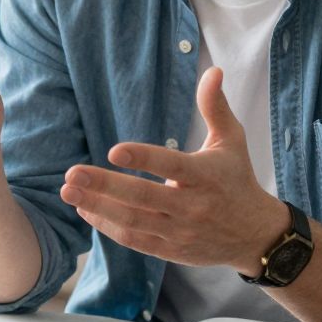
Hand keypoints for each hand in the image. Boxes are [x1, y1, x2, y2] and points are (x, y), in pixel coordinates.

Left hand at [59, 66, 286, 272]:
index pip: (171, 166)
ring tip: (67, 191)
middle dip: (103, 186)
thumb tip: (212, 70)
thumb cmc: (237, 179)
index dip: (143, 158)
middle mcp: (192, 206)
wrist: (254, 235)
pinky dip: (107, 226)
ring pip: (133, 221)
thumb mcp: (231, 141)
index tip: (113, 151)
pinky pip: (134, 240)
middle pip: (142, 197)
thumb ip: (215, 107)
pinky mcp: (171, 251)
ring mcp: (180, 231)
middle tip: (71, 174)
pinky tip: (86, 210)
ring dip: (97, 207)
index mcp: (206, 176)